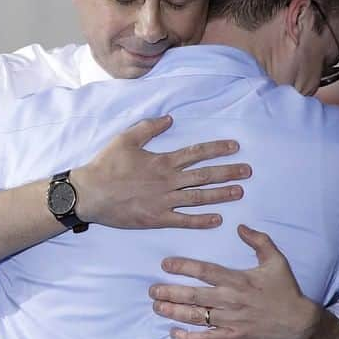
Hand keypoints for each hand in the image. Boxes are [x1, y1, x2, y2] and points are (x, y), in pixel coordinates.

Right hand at [71, 115, 250, 229]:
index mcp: (162, 161)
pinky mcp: (157, 218)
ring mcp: (164, 201)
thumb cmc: (106, 165)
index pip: (196, 153)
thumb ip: (149, 127)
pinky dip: (202, 220)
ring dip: (221, 194)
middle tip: (248, 171)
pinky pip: (184, 220)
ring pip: (199, 197)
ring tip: (240, 191)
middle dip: (228, 172)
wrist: (90, 193)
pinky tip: (217, 218)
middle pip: (204, 175)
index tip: (235, 147)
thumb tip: (170, 119)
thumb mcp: (126, 139)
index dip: (216, 149)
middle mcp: (168, 181)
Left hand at [148, 224, 321, 338]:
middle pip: (194, 295)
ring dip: (174, 312)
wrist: (299, 322)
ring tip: (157, 306)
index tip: (166, 264)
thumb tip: (240, 226)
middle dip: (170, 292)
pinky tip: (174, 334)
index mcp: (238, 280)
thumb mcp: (276, 261)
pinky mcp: (234, 337)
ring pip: (196, 316)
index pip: (206, 271)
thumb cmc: (285, 290)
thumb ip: (259, 241)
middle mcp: (231, 300)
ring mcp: (231, 320)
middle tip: (152, 290)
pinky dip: (190, 338)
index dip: (184, 267)